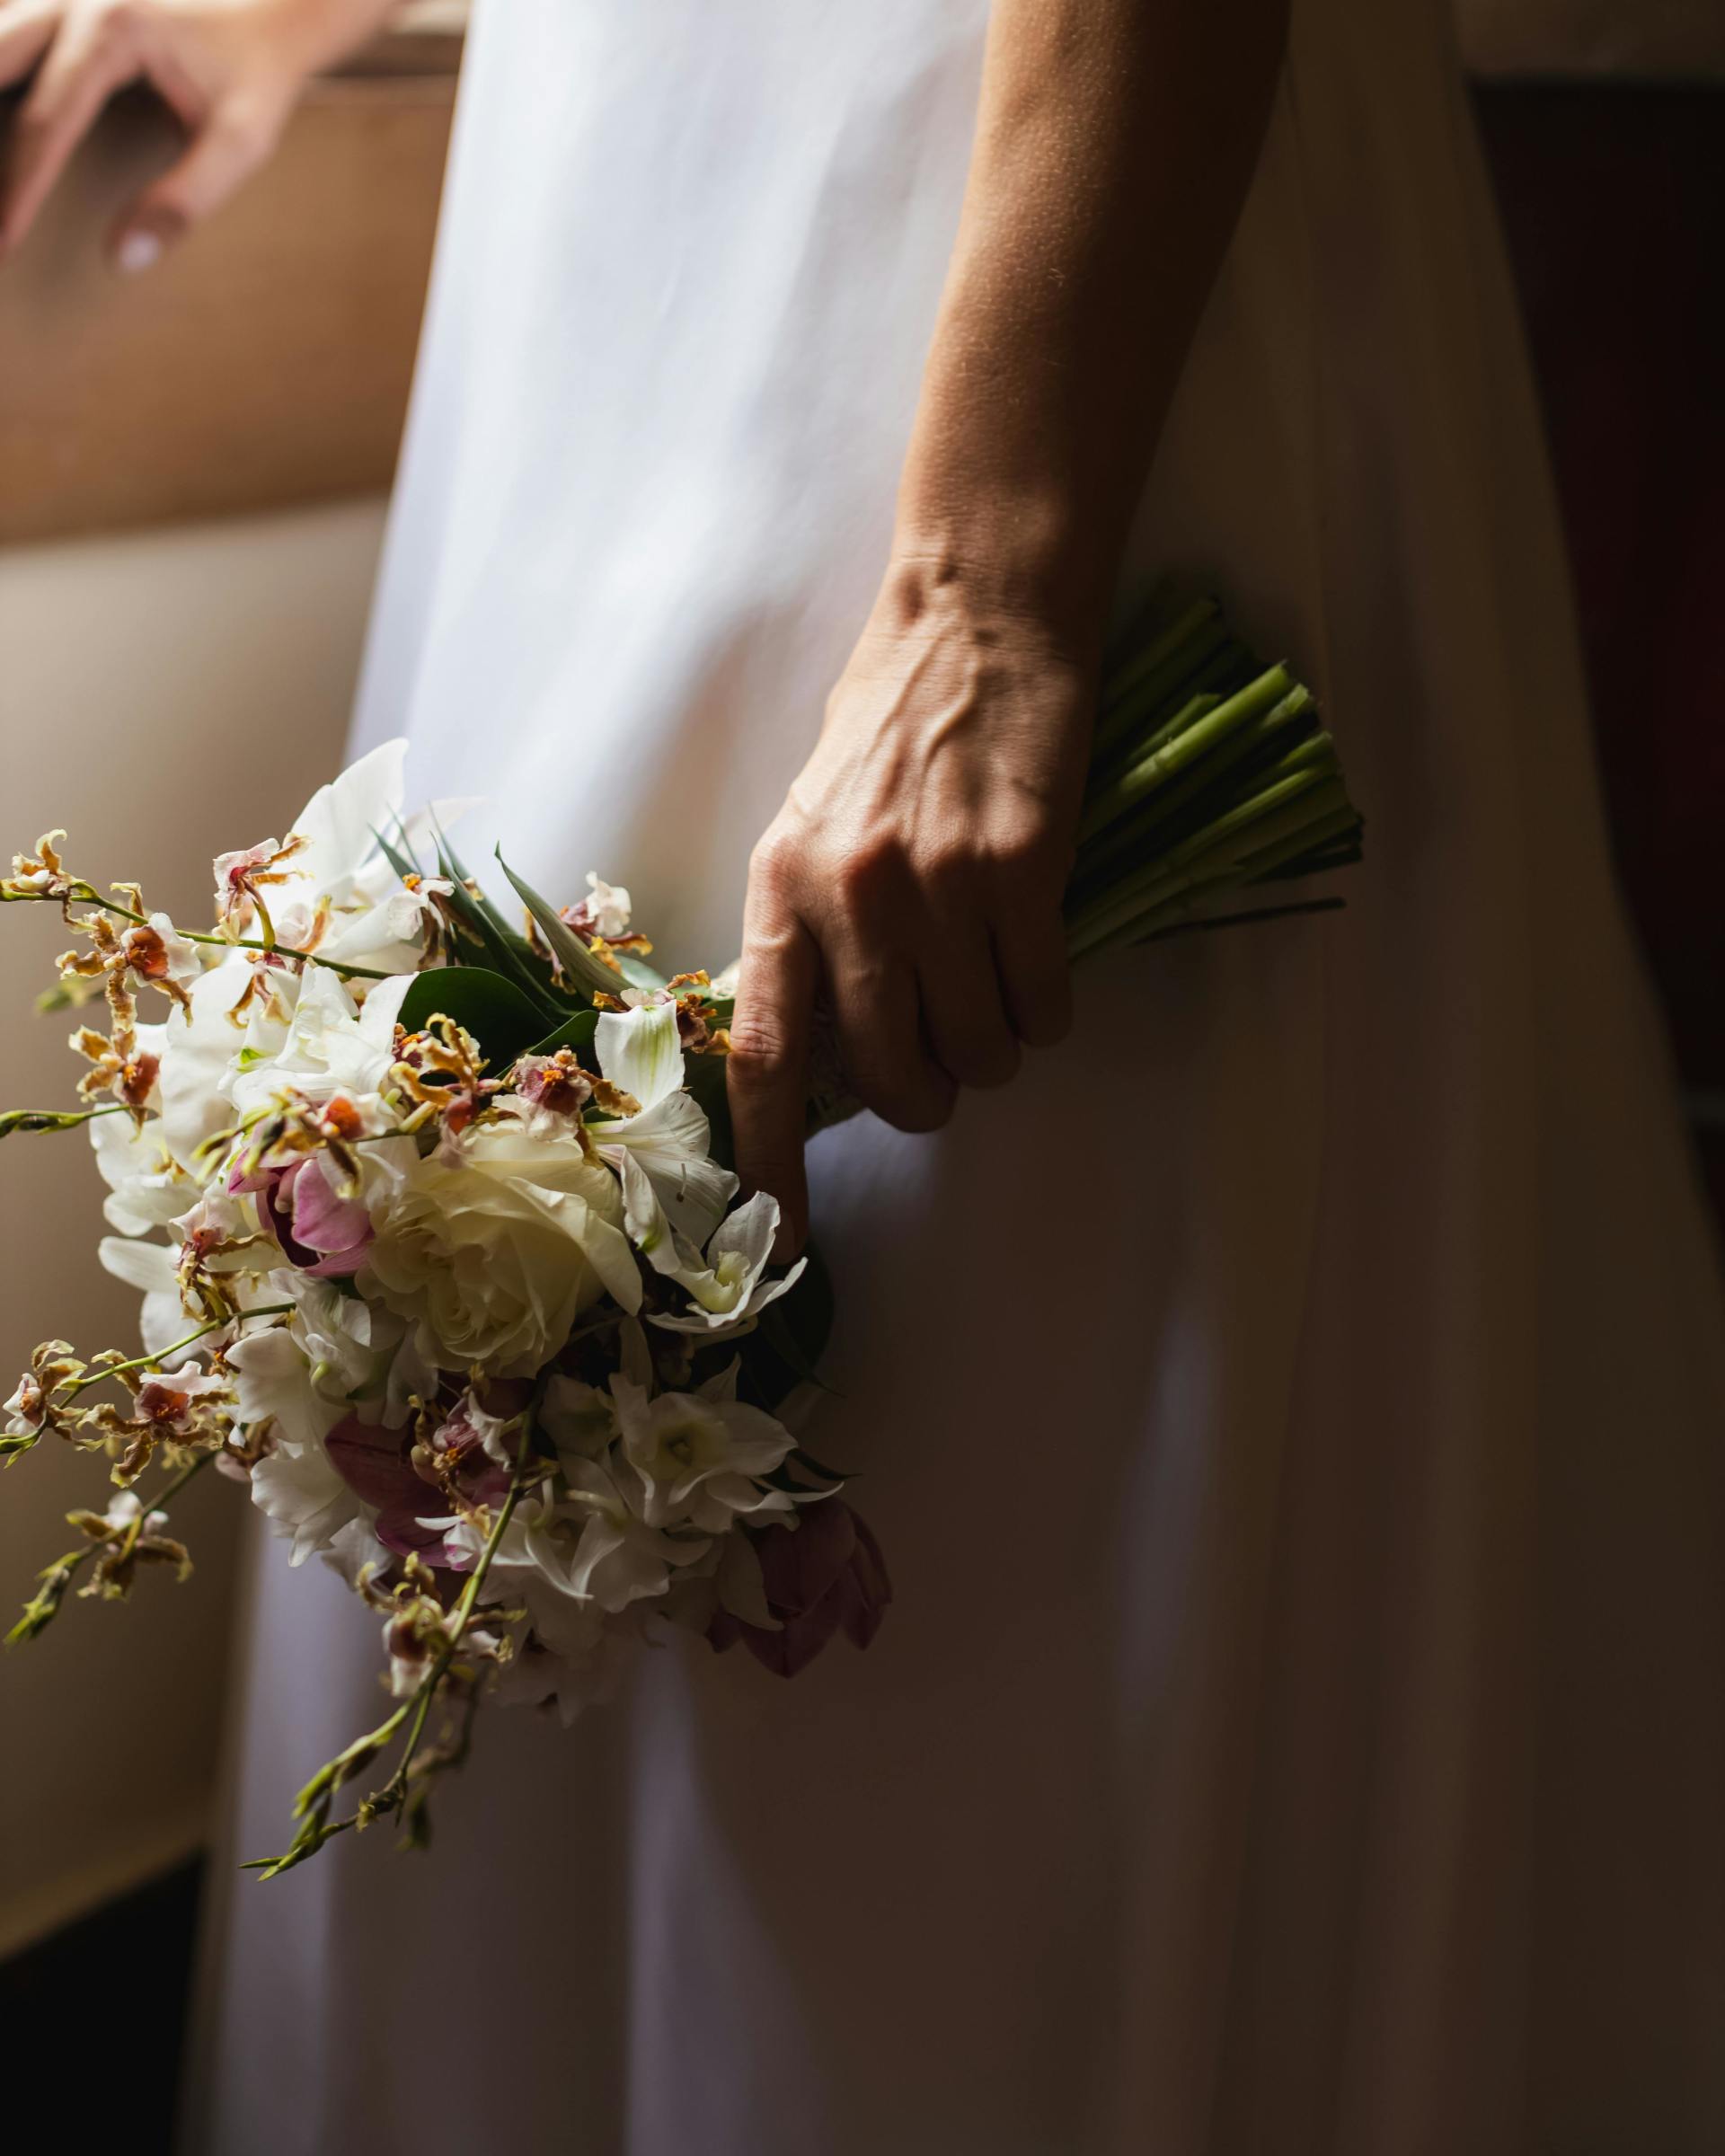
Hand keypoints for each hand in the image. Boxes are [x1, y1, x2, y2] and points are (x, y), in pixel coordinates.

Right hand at [0, 0, 367, 266]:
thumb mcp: (239, 144)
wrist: (272, 10)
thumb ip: (184, 201)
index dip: (18, 187)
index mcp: (111, 31)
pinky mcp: (57, 1)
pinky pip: (3, 25)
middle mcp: (73, 0)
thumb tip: (122, 259)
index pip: (45, 122)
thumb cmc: (256, 78)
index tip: (3, 244)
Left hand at [727, 558, 1091, 1257]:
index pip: (761, 1055)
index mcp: (778, 890)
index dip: (771, 1162)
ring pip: (974, 1054)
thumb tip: (826, 1058)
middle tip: (945, 1066)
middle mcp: (846, 898)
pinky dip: (1046, 1015)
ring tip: (998, 997)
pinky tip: (1041, 968)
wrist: (976, 621)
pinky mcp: (1020, 872)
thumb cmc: (890, 727)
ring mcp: (934, 888)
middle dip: (923, 1099)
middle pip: (883, 1077)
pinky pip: (1040, 1008)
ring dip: (993, 1055)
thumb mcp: (813, 827)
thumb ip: (809, 935)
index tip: (785, 1240)